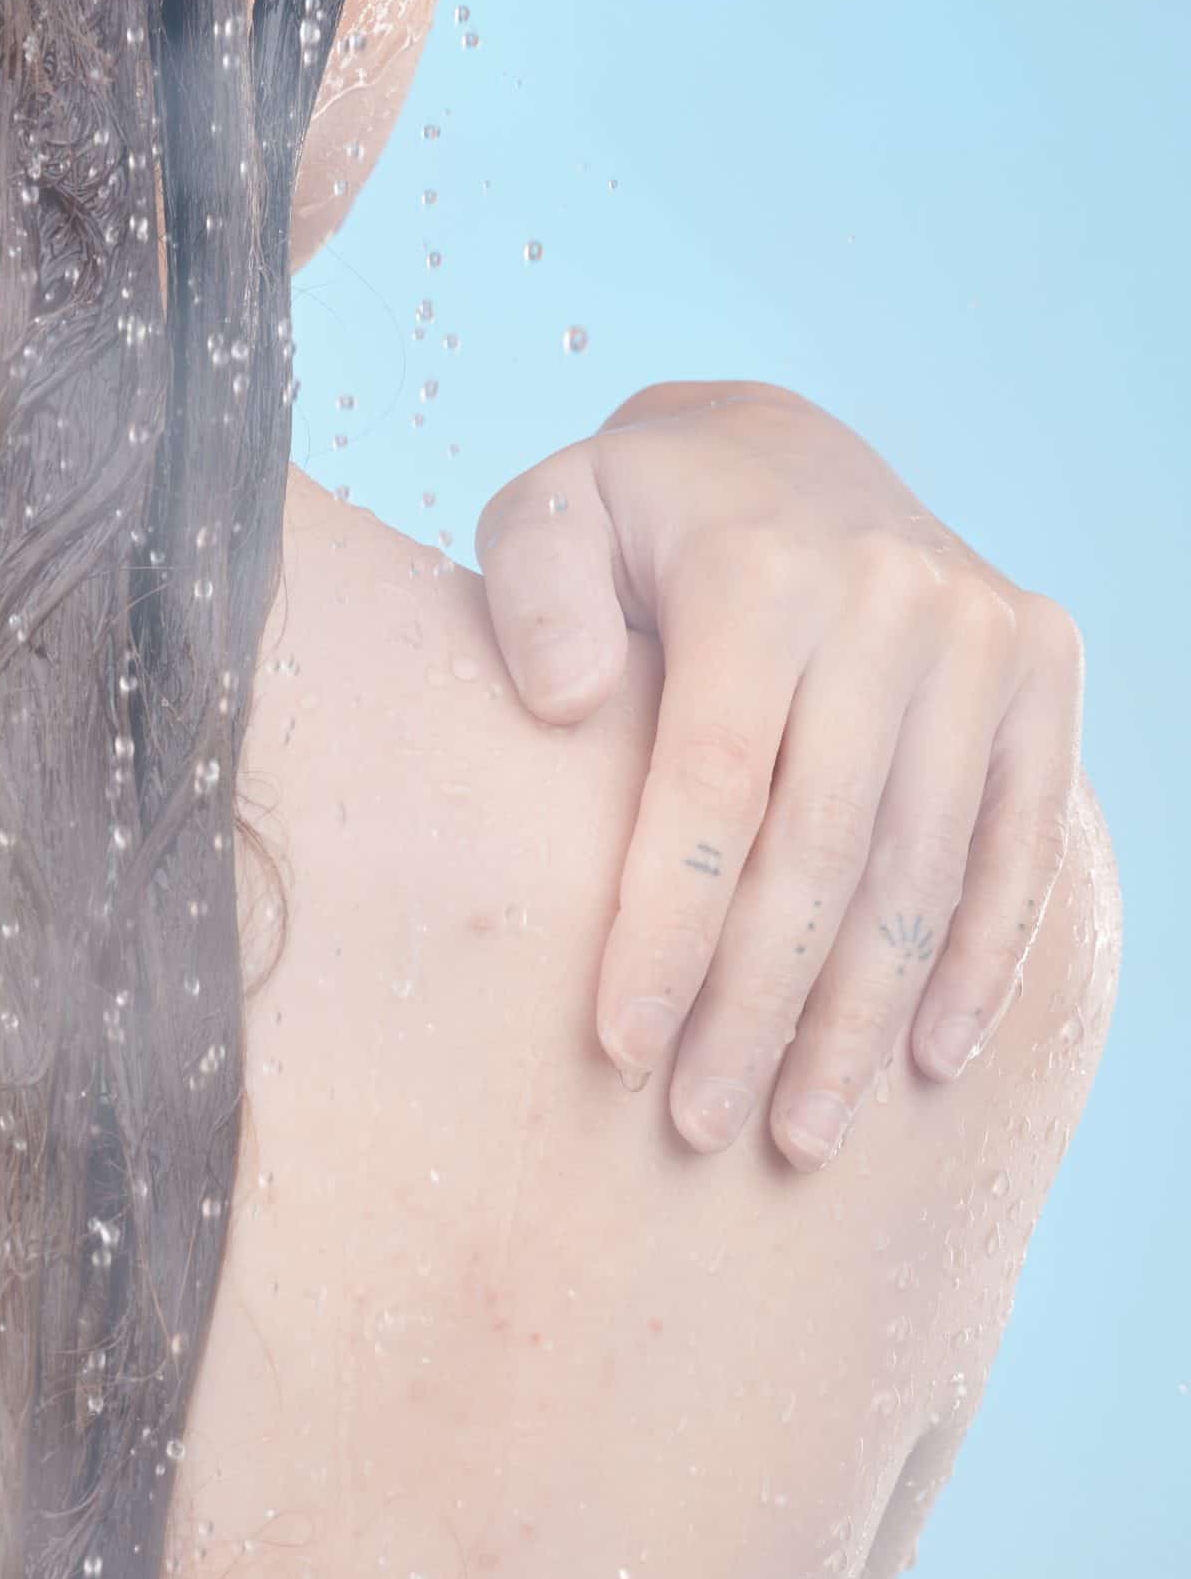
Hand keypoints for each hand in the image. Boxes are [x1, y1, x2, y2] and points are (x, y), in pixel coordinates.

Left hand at [474, 383, 1085, 1168]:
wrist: (777, 449)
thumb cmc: (631, 515)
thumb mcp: (547, 512)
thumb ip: (533, 594)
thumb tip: (568, 704)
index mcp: (763, 571)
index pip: (713, 788)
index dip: (667, 929)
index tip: (620, 1045)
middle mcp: (896, 601)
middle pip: (822, 851)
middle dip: (757, 1005)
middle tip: (702, 1123)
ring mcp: (987, 638)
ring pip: (923, 870)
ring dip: (861, 1018)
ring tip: (797, 1130)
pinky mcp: (1045, 673)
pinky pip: (1019, 844)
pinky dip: (980, 962)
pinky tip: (926, 1062)